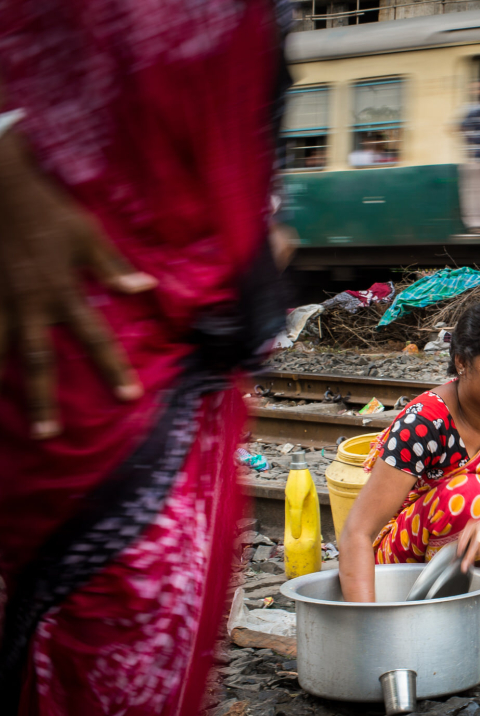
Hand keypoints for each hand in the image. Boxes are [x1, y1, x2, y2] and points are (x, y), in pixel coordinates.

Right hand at [0, 130, 156, 438]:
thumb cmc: (47, 209)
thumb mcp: (87, 234)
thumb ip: (112, 266)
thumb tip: (145, 288)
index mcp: (62, 293)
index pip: (94, 338)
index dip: (113, 368)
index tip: (128, 396)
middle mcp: (28, 305)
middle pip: (36, 361)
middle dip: (42, 399)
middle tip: (47, 434)